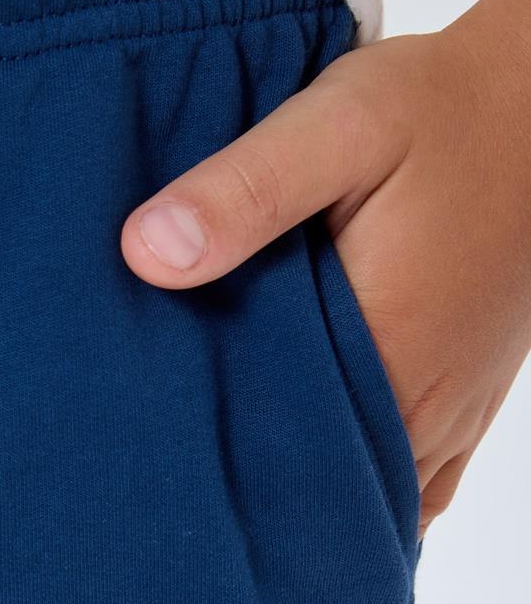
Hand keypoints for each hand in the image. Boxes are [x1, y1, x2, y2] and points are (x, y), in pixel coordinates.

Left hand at [120, 0, 530, 539]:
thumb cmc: (442, 109)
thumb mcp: (338, 123)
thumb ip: (243, 190)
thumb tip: (144, 252)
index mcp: (383, 351)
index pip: (269, 454)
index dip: (200, 456)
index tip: (140, 440)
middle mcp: (422, 408)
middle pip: (308, 488)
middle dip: (239, 480)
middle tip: (162, 456)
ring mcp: (448, 419)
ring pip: (356, 495)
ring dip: (291, 482)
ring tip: (217, 459)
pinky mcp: (462, 412)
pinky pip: (406, 490)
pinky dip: (352, 487)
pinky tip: (295, 467)